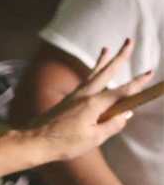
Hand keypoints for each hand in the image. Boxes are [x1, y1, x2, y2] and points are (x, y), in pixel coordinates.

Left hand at [25, 39, 152, 164]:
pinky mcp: (66, 101)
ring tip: (106, 48)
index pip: (122, 91)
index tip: (150, 73)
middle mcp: (85, 95)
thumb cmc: (63, 144)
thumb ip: (111, 126)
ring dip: (102, 61)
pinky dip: (91, 75)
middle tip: (130, 41)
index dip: (137, 83)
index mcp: (94, 104)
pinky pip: (83, 83)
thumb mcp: (93, 139)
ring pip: (93, 74)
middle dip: (120, 56)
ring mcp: (74, 96)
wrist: (34, 142)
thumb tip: (125, 116)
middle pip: (106, 71)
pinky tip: (92, 76)